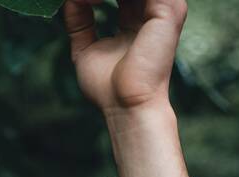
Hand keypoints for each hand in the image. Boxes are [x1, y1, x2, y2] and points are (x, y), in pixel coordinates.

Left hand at [63, 0, 188, 113]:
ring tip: (82, 1)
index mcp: (138, 20)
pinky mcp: (168, 10)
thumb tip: (70, 1)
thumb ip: (79, 24)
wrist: (125, 105)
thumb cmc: (108, 88)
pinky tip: (91, 1)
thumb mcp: (85, 49)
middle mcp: (153, 11)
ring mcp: (164, 8)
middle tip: (78, 1)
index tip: (75, 3)